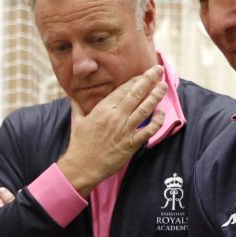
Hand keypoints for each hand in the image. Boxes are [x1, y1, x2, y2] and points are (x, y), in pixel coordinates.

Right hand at [58, 65, 166, 196]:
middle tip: (158, 69)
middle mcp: (115, 117)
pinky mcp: (130, 145)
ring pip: (144, 110)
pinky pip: (147, 131)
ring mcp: (124, 131)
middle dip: (148, 80)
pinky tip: (161, 113)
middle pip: (135, 94)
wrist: (81, 167)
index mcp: (102, 109)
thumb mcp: (76, 121)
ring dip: (155, 96)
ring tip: (163, 86)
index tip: (144, 74)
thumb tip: (71, 94)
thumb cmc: (79, 144)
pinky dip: (156, 121)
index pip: (122, 90)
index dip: (135, 80)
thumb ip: (77, 105)